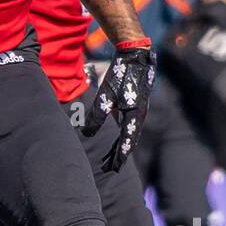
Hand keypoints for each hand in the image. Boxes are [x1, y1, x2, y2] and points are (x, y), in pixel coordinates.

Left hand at [83, 44, 155, 171]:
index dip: (119, 157)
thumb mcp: (105, 96)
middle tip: (109, 168)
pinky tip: (115, 136)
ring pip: (129, 133)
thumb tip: (86, 134)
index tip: (113, 169)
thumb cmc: (120, 76)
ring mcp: (139, 110)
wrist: (135, 56)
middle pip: (129, 141)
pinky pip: (129, 123)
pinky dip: (122, 133)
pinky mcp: (137, 103)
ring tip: (110, 157)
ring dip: (120, 145)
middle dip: (118, 155)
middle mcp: (139, 116)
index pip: (127, 143)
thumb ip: (96, 116)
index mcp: (134, 117)